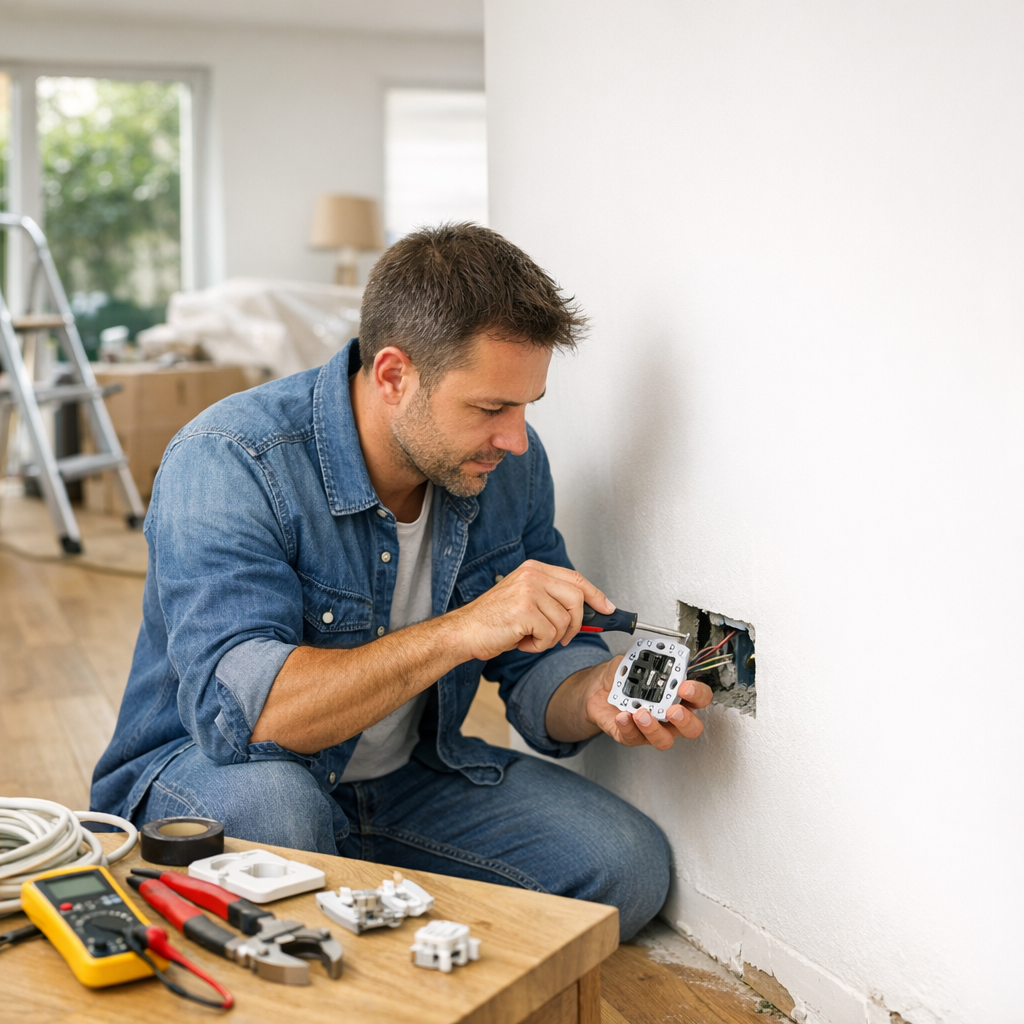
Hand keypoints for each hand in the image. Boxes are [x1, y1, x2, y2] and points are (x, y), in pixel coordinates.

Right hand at [449, 559, 613, 661]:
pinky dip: (538, 646)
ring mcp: (528, 591)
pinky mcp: (524, 611)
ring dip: (551, 638)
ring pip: (564, 621)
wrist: (465, 631)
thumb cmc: (493, 620)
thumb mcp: (525, 600)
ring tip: (530, 637)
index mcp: (533, 569)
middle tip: (562, 637)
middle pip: (577, 599)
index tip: (608, 608)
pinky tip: (521, 641)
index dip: (596, 594)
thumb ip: (552, 599)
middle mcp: (532, 576)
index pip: (575, 578)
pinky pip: (550, 635)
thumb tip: (587, 612)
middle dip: (576, 624)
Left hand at [583, 656, 712, 748]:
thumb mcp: (632, 662)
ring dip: (654, 729)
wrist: (599, 689)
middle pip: (692, 728)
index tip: (685, 687)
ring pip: (664, 740)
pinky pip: (634, 738)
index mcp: (677, 694)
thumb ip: (641, 660)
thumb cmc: (622, 677)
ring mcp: (653, 728)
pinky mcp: (633, 736)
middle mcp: (670, 715)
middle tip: (672, 710)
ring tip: (641, 714)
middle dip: (685, 721)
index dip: (698, 694)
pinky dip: (628, 727)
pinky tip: (622, 716)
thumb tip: (645, 659)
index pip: (700, 698)